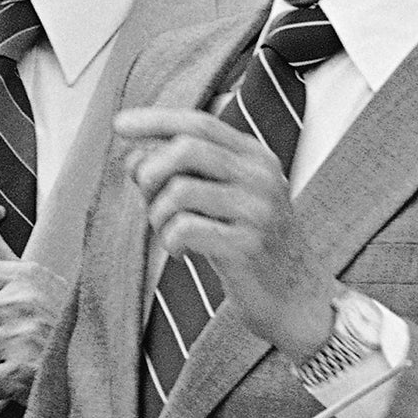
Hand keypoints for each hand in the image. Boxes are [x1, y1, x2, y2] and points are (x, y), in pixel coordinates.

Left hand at [114, 107, 339, 361]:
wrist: (296, 298)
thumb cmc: (249, 244)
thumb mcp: (222, 199)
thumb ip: (184, 173)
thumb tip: (133, 159)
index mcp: (255, 156)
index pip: (200, 123)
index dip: (157, 120)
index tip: (120, 124)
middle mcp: (261, 175)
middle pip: (188, 148)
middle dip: (151, 170)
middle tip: (145, 196)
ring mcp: (258, 209)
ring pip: (180, 190)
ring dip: (157, 214)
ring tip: (168, 232)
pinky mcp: (248, 245)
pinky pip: (185, 229)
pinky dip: (170, 241)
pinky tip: (183, 253)